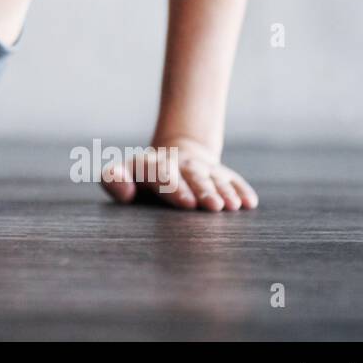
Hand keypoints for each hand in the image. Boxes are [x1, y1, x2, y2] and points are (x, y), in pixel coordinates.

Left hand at [100, 136, 257, 210]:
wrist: (175, 155)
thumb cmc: (142, 177)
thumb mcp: (123, 174)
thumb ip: (113, 179)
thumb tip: (123, 187)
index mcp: (153, 165)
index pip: (162, 174)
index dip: (175, 188)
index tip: (187, 204)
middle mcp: (180, 164)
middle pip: (192, 176)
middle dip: (203, 190)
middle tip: (212, 207)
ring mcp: (202, 167)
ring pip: (214, 178)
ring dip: (223, 191)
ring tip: (231, 206)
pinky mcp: (221, 173)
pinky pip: (234, 179)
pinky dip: (241, 190)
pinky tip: (249, 202)